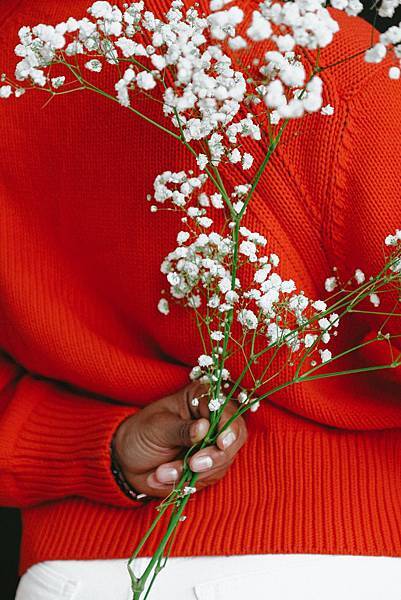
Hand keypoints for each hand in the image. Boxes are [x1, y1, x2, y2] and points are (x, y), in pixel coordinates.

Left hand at [112, 381, 247, 497]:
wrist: (128, 459)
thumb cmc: (141, 433)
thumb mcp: (157, 427)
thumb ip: (181, 429)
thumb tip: (204, 428)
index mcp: (202, 399)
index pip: (227, 412)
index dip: (229, 428)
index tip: (221, 443)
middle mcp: (213, 421)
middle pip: (233, 439)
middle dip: (214, 457)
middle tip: (192, 465)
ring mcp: (212, 446)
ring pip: (221, 463)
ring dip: (190, 473)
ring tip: (160, 472)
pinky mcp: (208, 468)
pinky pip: (207, 479)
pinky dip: (184, 482)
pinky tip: (159, 476)